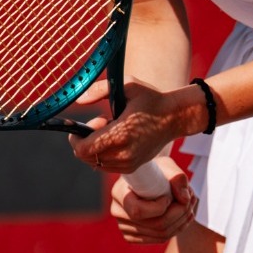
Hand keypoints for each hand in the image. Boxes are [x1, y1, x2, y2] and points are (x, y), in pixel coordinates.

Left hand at [68, 81, 186, 172]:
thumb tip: (78, 100)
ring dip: (95, 148)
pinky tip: (116, 139)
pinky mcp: (132, 168)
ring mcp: (128, 164)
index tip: (87, 123)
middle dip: (86, 141)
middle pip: (86, 157)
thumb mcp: (128, 85)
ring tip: (111, 131)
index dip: (77, 137)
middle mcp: (124, 154)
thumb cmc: (151, 99)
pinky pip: (106, 166)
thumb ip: (99, 90)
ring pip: (95, 163)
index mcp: (121, 134)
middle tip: (102, 123)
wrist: (175, 117)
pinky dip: (103, 155)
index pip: (84, 149)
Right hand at [109, 159, 198, 243]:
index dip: (159, 207)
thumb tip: (184, 199)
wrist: (149, 178)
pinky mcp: (133, 236)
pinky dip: (176, 229)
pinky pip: (159, 239)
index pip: (138, 211)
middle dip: (178, 214)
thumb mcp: (167, 166)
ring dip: (181, 222)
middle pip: (153, 225)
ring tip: (190, 206)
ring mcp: (124, 226)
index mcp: (119, 192)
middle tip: (191, 200)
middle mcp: (118, 211)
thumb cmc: (156, 170)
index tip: (170, 195)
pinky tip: (184, 217)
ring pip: (159, 235)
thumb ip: (177, 178)